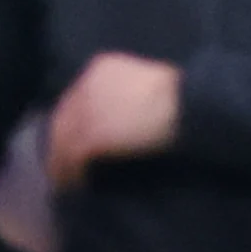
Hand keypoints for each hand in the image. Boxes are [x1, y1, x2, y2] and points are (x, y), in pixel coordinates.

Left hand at [46, 53, 179, 190]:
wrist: (190, 105)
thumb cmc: (179, 95)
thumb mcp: (144, 84)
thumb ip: (122, 94)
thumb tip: (111, 120)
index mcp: (101, 68)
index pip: (75, 98)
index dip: (72, 122)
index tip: (73, 140)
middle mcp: (87, 85)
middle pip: (63, 119)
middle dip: (61, 143)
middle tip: (63, 165)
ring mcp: (87, 110)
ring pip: (63, 141)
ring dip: (62, 163)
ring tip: (68, 181)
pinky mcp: (92, 135)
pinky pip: (73, 158)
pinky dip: (72, 173)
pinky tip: (79, 184)